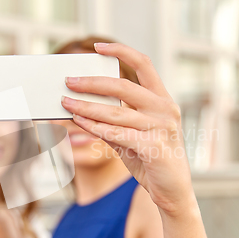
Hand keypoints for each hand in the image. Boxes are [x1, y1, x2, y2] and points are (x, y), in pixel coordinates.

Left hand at [61, 42, 195, 216]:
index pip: (144, 64)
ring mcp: (162, 127)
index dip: (121, 51)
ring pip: (116, 112)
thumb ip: (112, 119)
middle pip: (124, 86)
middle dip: (92, 83)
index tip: (97, 47)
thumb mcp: (131, 133)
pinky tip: (79, 123)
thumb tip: (79, 106)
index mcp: (161, 99)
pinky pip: (118, 134)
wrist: (172, 191)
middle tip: (68, 82)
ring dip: (86, 107)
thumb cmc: (150, 158)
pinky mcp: (155, 147)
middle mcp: (165, 108)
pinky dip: (95, 128)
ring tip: (65, 103)